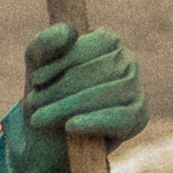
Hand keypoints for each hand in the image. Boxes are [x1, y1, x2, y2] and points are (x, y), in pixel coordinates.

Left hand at [11, 19, 144, 148]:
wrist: (51, 138)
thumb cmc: (48, 94)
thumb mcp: (38, 66)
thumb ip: (45, 43)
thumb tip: (69, 33)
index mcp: (109, 43)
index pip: (94, 45)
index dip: (63, 62)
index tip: (36, 80)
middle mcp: (129, 62)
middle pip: (101, 71)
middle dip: (62, 88)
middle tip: (33, 103)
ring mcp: (137, 90)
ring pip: (108, 93)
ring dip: (69, 106)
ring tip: (40, 118)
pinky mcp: (138, 117)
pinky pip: (121, 118)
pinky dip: (94, 121)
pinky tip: (70, 126)